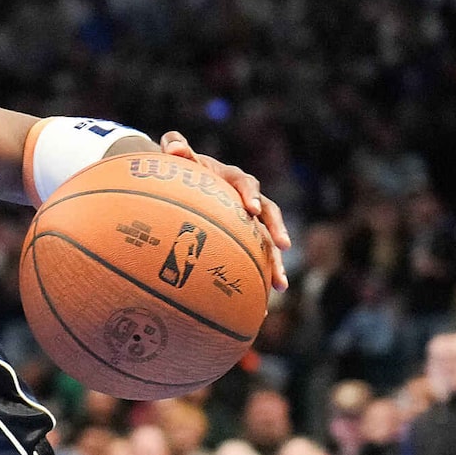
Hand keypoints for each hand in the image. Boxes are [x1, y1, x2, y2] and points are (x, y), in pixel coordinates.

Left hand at [157, 131, 288, 288]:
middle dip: (276, 230)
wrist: (184, 181)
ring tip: (279, 286)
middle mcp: (248, 200)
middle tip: (281, 246)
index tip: (250, 209)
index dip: (251, 195)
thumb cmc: (180, 168)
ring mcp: (249, 222)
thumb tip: (174, 147)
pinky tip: (258, 308)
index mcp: (233, 179)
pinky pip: (255, 260)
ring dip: (275, 262)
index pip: (246, 184)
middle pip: (269, 215)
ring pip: (267, 241)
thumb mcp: (177, 156)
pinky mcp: (245, 240)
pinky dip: (257, 280)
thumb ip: (175, 147)